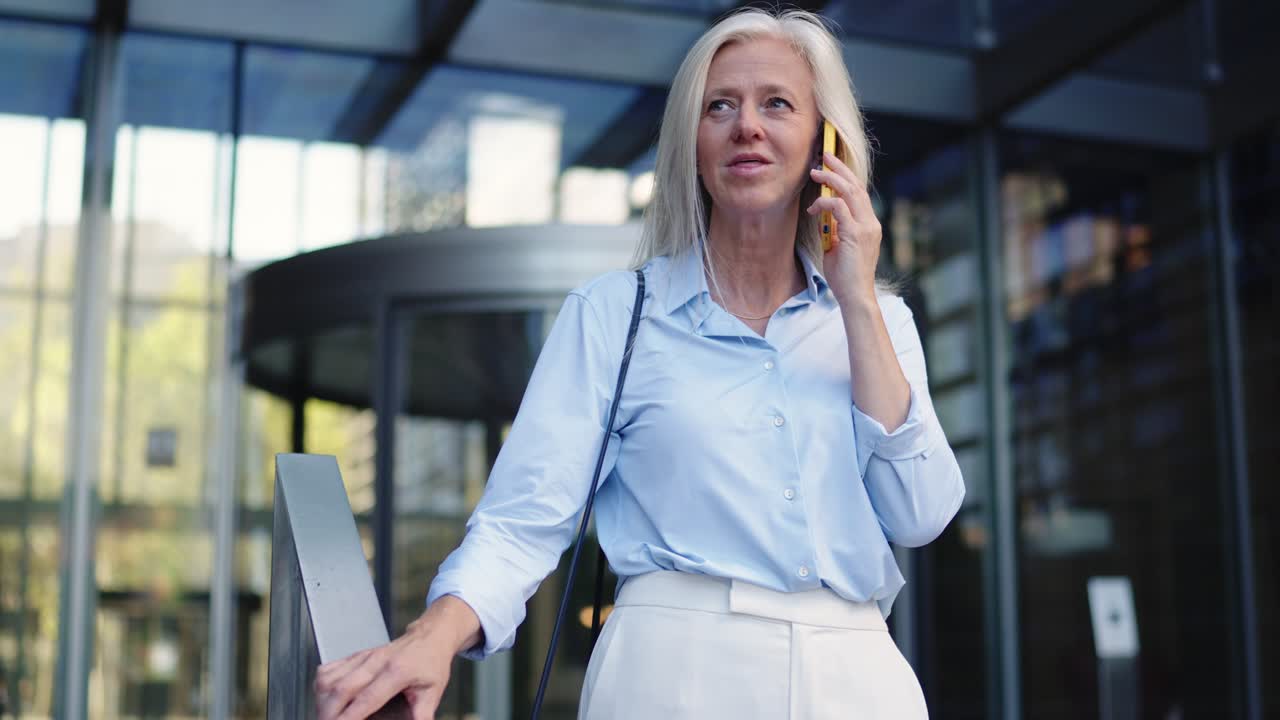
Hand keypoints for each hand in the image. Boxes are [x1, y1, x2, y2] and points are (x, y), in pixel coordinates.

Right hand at [315, 596, 480, 719]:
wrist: (429, 636)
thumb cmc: (431, 662)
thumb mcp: (433, 692)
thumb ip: (422, 715)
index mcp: (397, 671)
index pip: (366, 698)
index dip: (350, 717)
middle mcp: (376, 662)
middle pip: (340, 689)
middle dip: (329, 713)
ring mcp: (363, 657)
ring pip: (329, 678)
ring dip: (322, 701)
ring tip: (327, 715)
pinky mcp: (356, 655)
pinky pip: (328, 669)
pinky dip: (321, 687)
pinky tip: (327, 699)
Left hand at [807, 152, 881, 307]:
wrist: (855, 296)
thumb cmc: (845, 276)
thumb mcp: (838, 247)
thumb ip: (835, 229)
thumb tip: (823, 214)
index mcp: (869, 224)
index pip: (859, 193)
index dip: (846, 176)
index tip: (831, 165)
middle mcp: (870, 222)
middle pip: (856, 186)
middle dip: (840, 168)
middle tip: (824, 155)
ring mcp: (865, 227)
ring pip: (850, 192)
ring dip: (831, 179)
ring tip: (815, 172)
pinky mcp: (855, 234)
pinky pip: (839, 208)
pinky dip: (824, 203)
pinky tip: (813, 206)